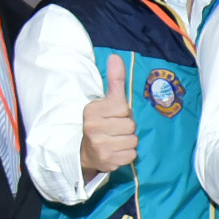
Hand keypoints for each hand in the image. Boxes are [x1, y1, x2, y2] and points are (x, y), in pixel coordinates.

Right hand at [80, 55, 138, 175]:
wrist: (86, 152)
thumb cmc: (101, 122)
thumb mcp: (106, 100)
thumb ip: (114, 80)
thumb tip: (116, 57)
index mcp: (92, 110)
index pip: (124, 108)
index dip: (124, 113)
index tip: (114, 116)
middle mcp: (93, 128)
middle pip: (130, 125)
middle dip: (127, 128)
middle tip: (116, 129)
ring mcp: (99, 146)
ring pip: (132, 140)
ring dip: (128, 141)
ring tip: (116, 140)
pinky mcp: (107, 161)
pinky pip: (131, 155)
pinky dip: (127, 154)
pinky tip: (117, 151)